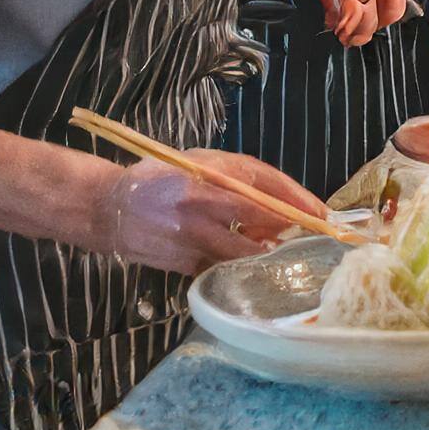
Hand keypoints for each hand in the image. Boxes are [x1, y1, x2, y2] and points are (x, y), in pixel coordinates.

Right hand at [97, 151, 326, 275]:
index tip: (321, 212)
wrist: (107, 209)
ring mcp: (190, 237)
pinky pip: (221, 266)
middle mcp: (200, 205)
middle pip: (259, 219)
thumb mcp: (198, 163)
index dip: (295, 199)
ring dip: (266, 251)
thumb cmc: (159, 178)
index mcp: (206, 174)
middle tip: (312, 233)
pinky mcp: (183, 264)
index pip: (263, 185)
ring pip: (243, 251)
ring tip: (280, 248)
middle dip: (289, 228)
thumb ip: (236, 179)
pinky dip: (238, 264)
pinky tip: (247, 261)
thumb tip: (279, 204)